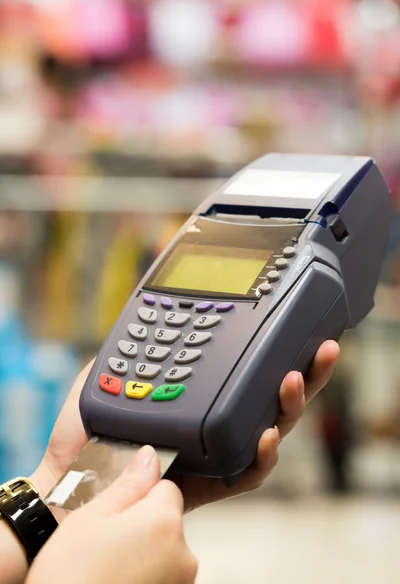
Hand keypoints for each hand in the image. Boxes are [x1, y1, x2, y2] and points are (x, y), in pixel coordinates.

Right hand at [27, 446, 196, 583]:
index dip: (139, 494)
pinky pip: (163, 574)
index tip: (116, 510)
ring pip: (164, 548)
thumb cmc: (70, 579)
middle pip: (167, 519)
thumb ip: (128, 484)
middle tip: (105, 541)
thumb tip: (149, 457)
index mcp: (164, 522)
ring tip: (107, 566)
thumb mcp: (90, 518)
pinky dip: (145, 575)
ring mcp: (182, 581)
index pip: (166, 486)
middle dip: (141, 523)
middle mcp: (184, 553)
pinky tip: (116, 580)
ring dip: (143, 551)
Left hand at [33, 341, 338, 514]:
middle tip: (323, 349)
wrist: (71, 478)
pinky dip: (261, 456)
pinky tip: (266, 435)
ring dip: (288, 407)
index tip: (296, 324)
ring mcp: (217, 453)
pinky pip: (247, 474)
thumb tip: (152, 317)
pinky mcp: (211, 484)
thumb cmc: (88, 429)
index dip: (276, 351)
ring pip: (270, 431)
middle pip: (271, 398)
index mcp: (201, 395)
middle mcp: (216, 422)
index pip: (247, 371)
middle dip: (304, 373)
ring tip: (292, 381)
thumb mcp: (110, 374)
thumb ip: (134, 347)